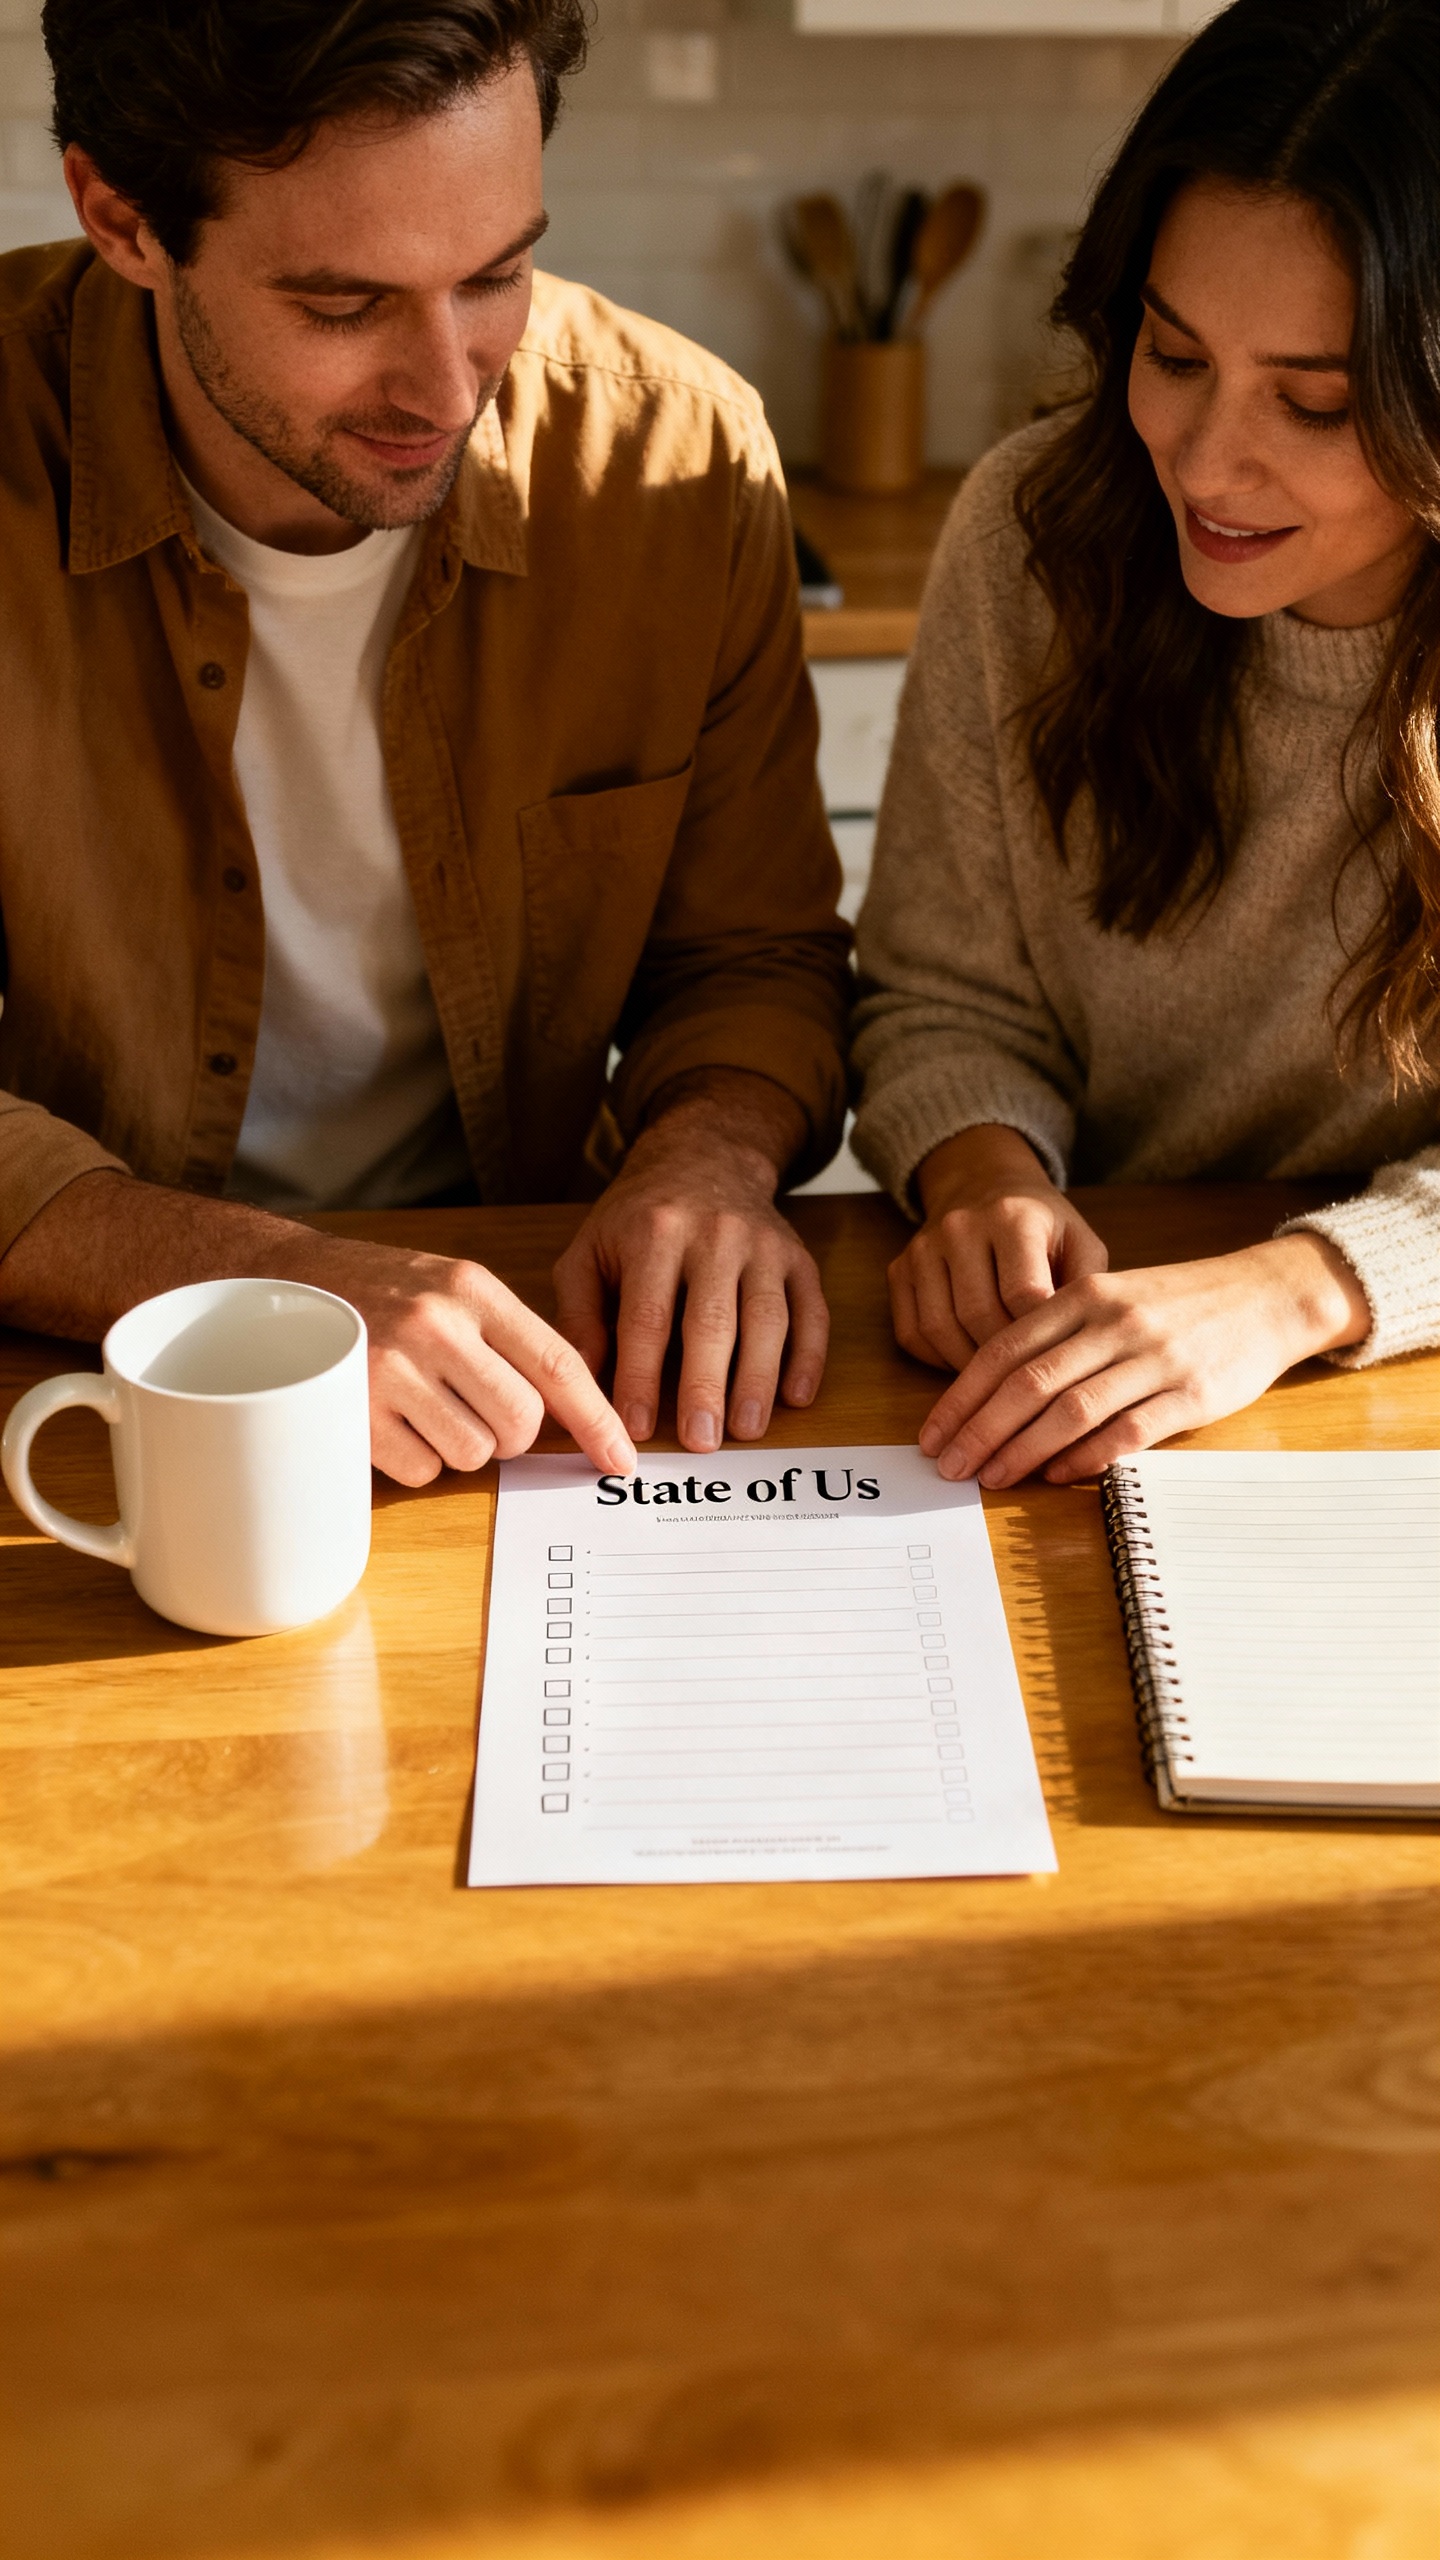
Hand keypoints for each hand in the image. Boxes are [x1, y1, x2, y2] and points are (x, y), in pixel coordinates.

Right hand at [0, 1172, 635, 1489]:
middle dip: (508, 1435)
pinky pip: (420, 1472)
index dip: (597, 1420)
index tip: (621, 1461)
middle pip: (519, 1423)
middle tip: (474, 1411)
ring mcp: (390, 1369)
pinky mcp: (353, 1411)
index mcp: (471, 1289)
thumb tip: (565, 1411)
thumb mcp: (445, 1287)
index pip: (558, 1363)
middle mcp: (436, 1325)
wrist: (269, 1280)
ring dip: (455, 1446)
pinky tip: (385, 1422)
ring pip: (471, 1453)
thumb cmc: (372, 1290)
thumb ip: (504, 1336)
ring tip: (417, 1404)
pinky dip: (412, 1462)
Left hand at [553, 1071, 828, 1452]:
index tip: (635, 1428)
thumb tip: (578, 1383)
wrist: (705, 1158)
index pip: (647, 1317)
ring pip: (767, 1319)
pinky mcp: (798, 1258)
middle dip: (706, 1387)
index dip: (641, 1376)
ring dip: (758, 1380)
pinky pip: (811, 1311)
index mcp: (653, 1234)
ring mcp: (763, 1245)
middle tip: (701, 1442)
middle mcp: (714, 1235)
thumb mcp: (590, 1251)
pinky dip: (809, 1357)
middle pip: (711, 1321)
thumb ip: (579, 1315)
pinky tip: (796, 1397)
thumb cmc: (637, 1220)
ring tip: (746, 1429)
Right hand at [890, 1124, 1108, 1369]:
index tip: (1056, 1354)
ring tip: (998, 1376)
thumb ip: (1086, 1288)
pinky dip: (937, 1359)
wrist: (984, 1185)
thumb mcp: (1080, 1242)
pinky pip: (910, 1332)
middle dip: (1005, 1355)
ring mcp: (923, 1248)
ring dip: (968, 1365)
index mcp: (1013, 1216)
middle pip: (977, 1314)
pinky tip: (965, 1361)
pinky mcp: (899, 1269)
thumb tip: (1077, 1347)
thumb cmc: (1042, 1227)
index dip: (1041, 1333)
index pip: (1022, 1293)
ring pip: (938, 1327)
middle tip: (1027, 1376)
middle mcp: (960, 1227)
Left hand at [916, 1234, 1371, 1487]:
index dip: (962, 1396)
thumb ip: (1059, 1335)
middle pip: (1028, 1384)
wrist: (1267, 1295)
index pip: (1005, 1350)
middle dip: (980, 1430)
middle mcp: (1114, 1323)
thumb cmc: (1178, 1304)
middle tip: (950, 1466)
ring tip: (991, 1478)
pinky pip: (1128, 1432)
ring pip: (1071, 1410)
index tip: (934, 1434)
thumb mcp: (1112, 1296)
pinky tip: (1057, 1477)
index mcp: (1085, 1295)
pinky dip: (1087, 1457)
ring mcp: (1154, 1358)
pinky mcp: (1192, 1394)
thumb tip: (996, 1397)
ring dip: (1023, 1451)